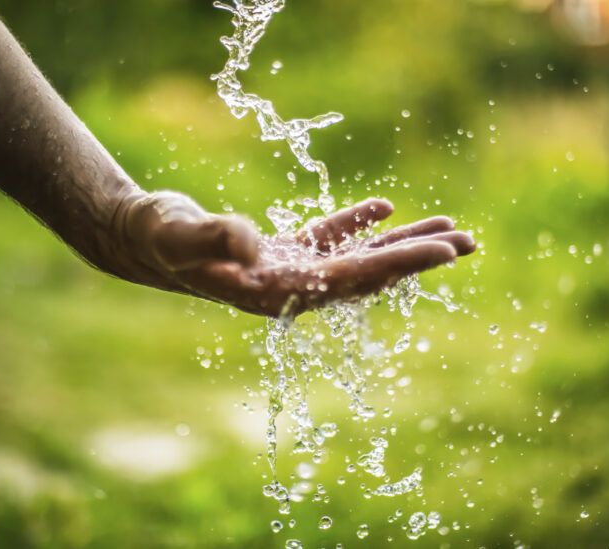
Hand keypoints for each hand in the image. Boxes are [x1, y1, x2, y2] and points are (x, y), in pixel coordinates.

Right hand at [112, 191, 475, 316]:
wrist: (139, 239)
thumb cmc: (158, 238)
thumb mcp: (181, 233)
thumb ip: (215, 236)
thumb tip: (253, 242)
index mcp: (276, 291)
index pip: (351, 278)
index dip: (399, 263)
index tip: (445, 252)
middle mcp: (292, 288)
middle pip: (368, 273)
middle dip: (417, 258)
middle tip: (469, 243)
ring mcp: (290, 271)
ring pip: (356, 256)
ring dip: (400, 243)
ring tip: (447, 230)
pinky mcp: (282, 252)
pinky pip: (329, 238)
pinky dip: (357, 223)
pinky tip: (384, 209)